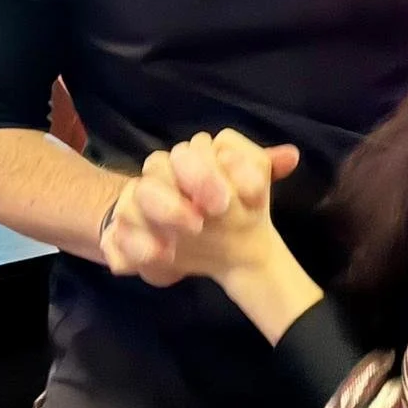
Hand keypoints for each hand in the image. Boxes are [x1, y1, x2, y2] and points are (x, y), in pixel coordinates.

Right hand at [100, 131, 298, 287]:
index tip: (241, 195)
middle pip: (161, 164)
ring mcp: (138, 204)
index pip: (197, 149)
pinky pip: (116, 238)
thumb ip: (260, 169)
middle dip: (191, 184)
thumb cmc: (217, 208)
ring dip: (163, 212)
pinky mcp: (123, 236)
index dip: (216, 168)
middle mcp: (161, 176)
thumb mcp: (242, 187)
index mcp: (191, 159)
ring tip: (190, 234)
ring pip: (137, 197)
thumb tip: (291, 156)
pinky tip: (161, 258)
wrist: (191, 240)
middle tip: (218, 210)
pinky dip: (135, 248)